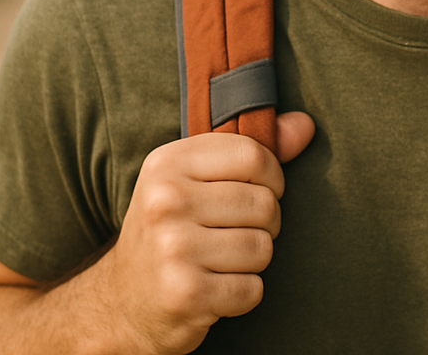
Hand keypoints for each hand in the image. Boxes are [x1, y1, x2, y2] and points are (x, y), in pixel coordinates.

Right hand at [98, 111, 313, 354]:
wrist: (120, 302)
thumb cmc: (172, 229)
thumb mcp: (197, 178)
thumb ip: (253, 151)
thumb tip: (306, 125)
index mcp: (167, 163)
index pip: (252, 155)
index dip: (272, 176)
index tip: (261, 189)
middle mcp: (165, 201)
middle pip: (263, 203)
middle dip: (265, 222)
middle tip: (238, 231)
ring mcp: (173, 249)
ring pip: (262, 247)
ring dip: (254, 260)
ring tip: (224, 259)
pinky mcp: (184, 294)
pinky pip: (252, 289)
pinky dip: (244, 293)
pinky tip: (216, 287)